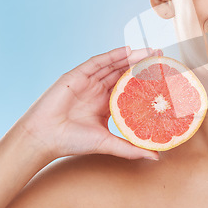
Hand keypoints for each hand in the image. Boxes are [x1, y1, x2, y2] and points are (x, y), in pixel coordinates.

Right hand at [15, 47, 158, 160]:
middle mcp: (98, 90)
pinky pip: (97, 62)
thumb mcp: (107, 143)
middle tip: (161, 56)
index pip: (130, 87)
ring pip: (114, 64)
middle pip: (124, 72)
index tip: (164, 76)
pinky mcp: (76, 75)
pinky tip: (128, 50)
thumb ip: (131, 149)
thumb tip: (157, 157)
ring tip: (150, 51)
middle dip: (142, 64)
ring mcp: (88, 81)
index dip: (145, 80)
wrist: (44, 138)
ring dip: (132, 57)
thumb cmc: (72, 142)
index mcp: (106, 103)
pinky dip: (112, 55)